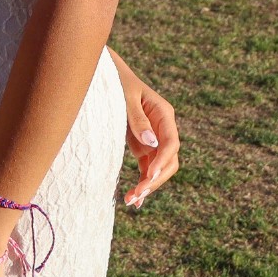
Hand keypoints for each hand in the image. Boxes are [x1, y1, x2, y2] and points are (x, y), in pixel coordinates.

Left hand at [107, 47, 179, 207]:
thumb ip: (137, 119)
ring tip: (131, 201)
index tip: (150, 175)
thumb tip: (151, 144)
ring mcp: (154, 138)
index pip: (171, 143)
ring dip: (149, 185)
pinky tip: (135, 199)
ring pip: (160, 168)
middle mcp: (163, 128)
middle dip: (155, 179)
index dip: (163, 161)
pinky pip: (148, 168)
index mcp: (163, 113)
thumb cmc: (115, 82)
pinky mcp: (144, 146)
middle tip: (137, 195)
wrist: (107, 75)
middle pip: (169, 160)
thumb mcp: (124, 97)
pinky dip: (143, 182)